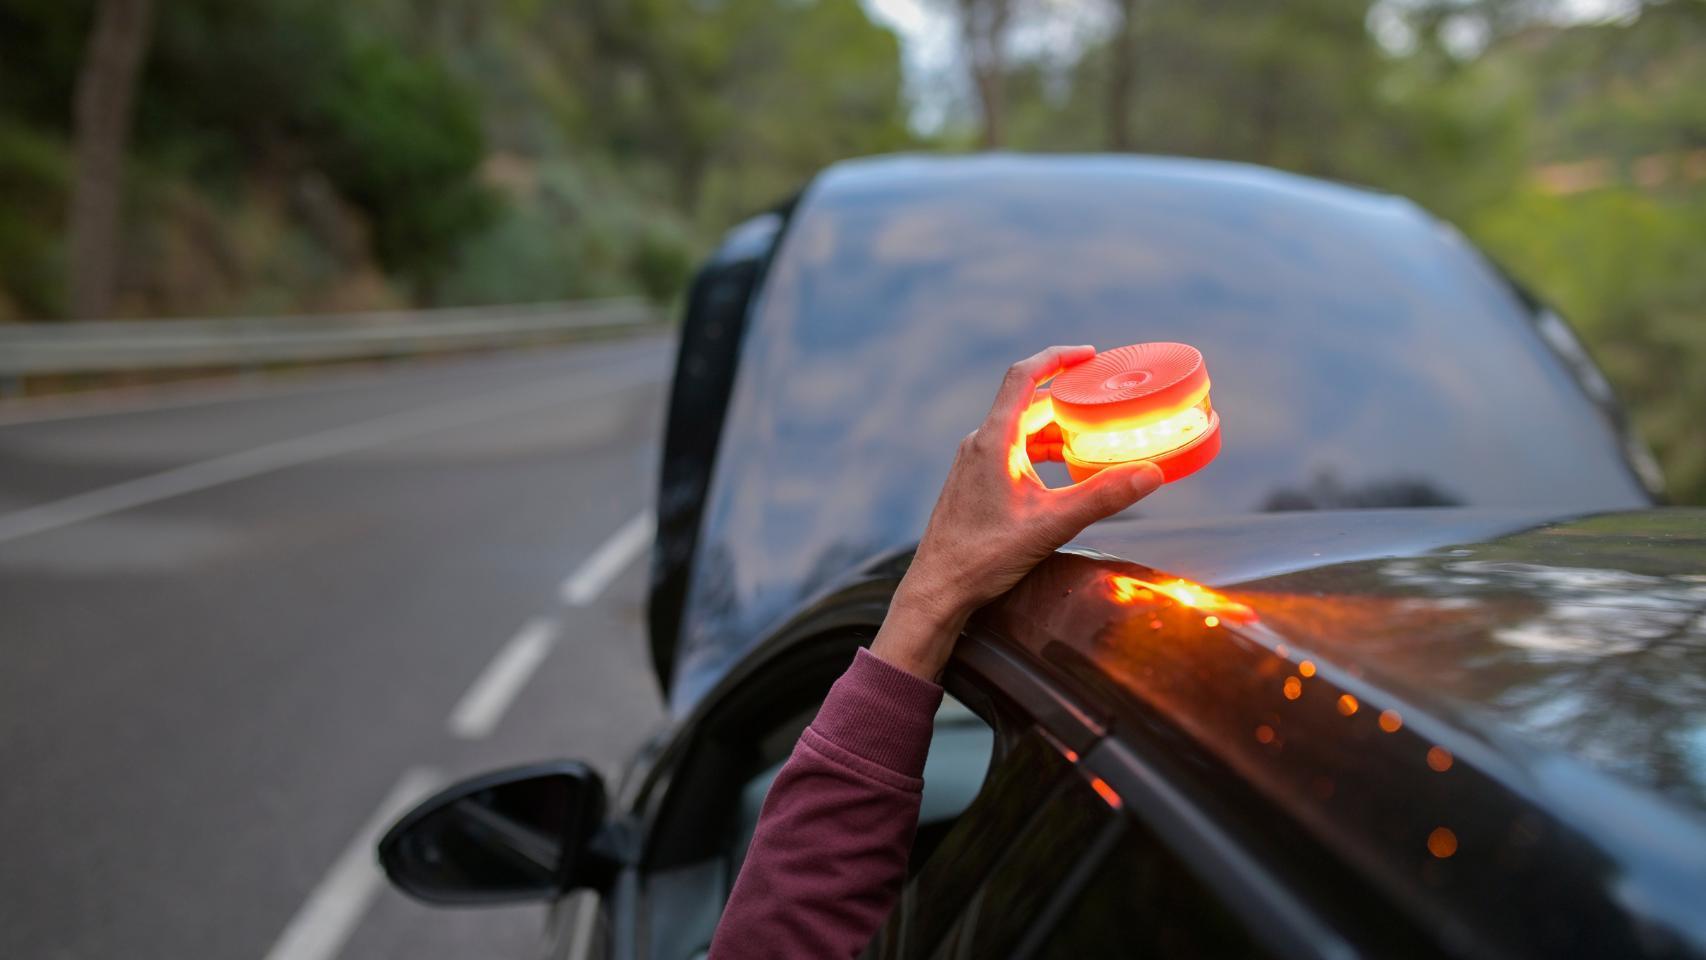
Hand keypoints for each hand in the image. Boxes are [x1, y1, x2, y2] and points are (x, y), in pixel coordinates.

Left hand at [871, 345, 1164, 679]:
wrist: (938, 589)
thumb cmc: (982, 556)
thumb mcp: (1052, 524)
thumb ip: (1103, 496)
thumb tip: (1151, 473)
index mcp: (994, 440)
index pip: (1023, 376)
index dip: (1057, 357)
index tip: (1089, 354)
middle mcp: (980, 443)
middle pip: (1028, 403)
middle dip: (1068, 399)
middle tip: (1105, 400)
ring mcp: (975, 463)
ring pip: (1021, 430)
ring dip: (1056, 428)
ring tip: (1093, 435)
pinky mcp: (975, 482)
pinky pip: (1012, 451)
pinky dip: (1041, 450)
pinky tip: (1064, 468)